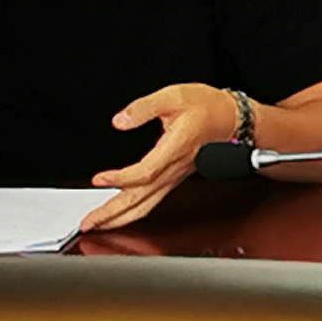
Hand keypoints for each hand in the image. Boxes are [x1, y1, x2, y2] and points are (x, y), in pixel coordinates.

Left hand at [86, 82, 240, 228]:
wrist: (233, 119)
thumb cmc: (209, 107)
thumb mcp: (174, 95)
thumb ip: (144, 107)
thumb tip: (120, 121)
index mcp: (174, 149)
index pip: (145, 173)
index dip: (120, 178)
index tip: (99, 178)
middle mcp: (174, 168)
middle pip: (141, 199)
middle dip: (112, 214)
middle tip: (88, 223)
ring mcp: (175, 177)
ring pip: (146, 205)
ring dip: (121, 218)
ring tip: (99, 225)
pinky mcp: (175, 178)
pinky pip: (152, 200)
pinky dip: (134, 211)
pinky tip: (123, 213)